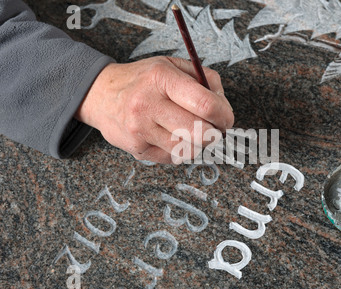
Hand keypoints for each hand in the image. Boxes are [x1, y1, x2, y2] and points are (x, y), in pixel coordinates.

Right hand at [75, 56, 233, 163]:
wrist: (100, 95)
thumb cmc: (142, 80)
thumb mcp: (171, 65)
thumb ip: (204, 79)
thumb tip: (224, 106)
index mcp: (160, 78)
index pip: (205, 104)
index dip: (224, 115)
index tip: (226, 118)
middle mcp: (147, 105)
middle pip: (200, 132)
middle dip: (215, 133)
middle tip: (215, 127)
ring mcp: (140, 130)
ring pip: (189, 149)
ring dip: (199, 143)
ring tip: (193, 130)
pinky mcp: (137, 150)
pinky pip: (174, 158)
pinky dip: (181, 149)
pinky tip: (174, 136)